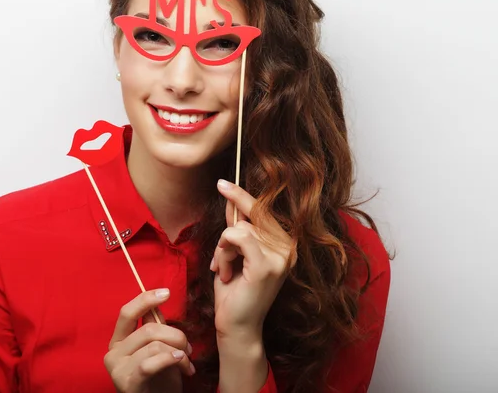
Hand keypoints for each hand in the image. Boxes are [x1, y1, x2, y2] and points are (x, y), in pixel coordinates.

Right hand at [104, 289, 194, 392]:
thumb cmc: (159, 379)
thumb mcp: (157, 349)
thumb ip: (154, 328)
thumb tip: (156, 305)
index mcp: (119, 340)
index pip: (127, 312)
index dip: (146, 299)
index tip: (166, 293)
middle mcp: (113, 352)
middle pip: (147, 329)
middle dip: (175, 334)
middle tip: (188, 347)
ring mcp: (117, 368)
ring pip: (153, 344)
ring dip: (178, 351)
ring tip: (187, 362)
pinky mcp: (126, 382)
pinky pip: (151, 363)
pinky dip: (171, 359)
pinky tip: (183, 365)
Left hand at [212, 180, 295, 337]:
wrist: (236, 325)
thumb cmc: (235, 291)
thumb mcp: (235, 253)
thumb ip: (238, 228)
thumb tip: (231, 200)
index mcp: (284, 244)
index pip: (262, 210)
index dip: (241, 195)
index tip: (222, 183)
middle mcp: (288, 248)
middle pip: (250, 215)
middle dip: (226, 235)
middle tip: (220, 259)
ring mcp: (280, 257)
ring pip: (239, 228)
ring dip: (222, 249)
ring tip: (224, 270)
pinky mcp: (267, 265)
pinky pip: (237, 237)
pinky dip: (223, 253)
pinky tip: (225, 272)